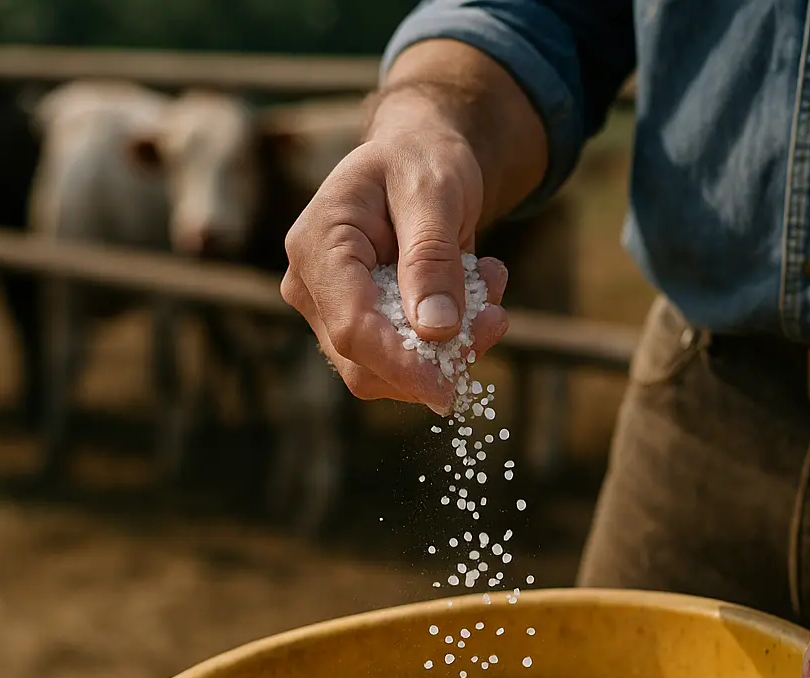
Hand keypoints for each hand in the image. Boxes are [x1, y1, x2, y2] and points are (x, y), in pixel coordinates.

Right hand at [281, 126, 510, 413]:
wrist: (420, 155)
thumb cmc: (422, 161)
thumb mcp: (434, 194)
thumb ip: (431, 258)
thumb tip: (435, 331)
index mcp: (317, 246)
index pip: (352, 328)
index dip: (400, 366)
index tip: (448, 391)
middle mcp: (313, 286)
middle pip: (365, 363)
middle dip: (436, 358)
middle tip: (496, 317)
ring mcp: (333, 310)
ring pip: (389, 370)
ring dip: (453, 348)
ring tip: (490, 288)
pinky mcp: (364, 324)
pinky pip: (407, 358)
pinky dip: (452, 340)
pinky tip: (479, 292)